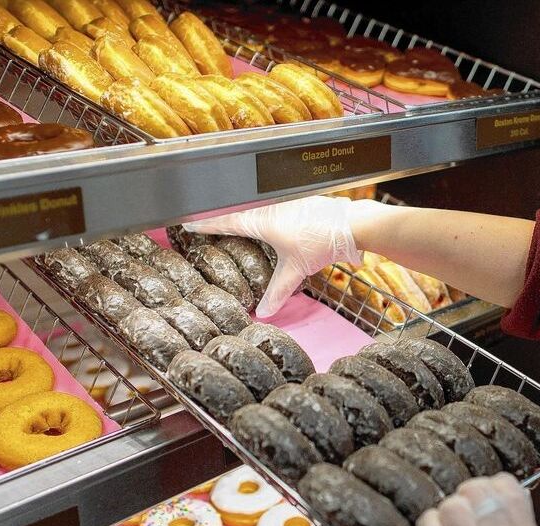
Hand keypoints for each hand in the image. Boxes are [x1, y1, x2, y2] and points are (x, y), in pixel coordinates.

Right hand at [184, 196, 396, 317]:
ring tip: (227, 216)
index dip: (206, 224)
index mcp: (262, 219)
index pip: (226, 220)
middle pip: (237, 208)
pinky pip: (270, 201)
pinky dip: (260, 208)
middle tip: (205, 219)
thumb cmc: (320, 242)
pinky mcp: (297, 198)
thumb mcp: (296, 270)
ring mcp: (283, 199)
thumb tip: (263, 313)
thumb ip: (278, 291)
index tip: (189, 222)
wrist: (351, 223)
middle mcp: (269, 206)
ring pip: (254, 203)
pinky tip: (262, 213)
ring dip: (240, 209)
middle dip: (220, 214)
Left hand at [417, 473, 539, 525]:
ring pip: (451, 504)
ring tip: (454, 523)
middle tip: (471, 508)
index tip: (492, 492)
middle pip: (475, 490)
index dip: (496, 485)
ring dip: (450, 510)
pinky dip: (431, 524)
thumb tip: (503, 499)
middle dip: (471, 495)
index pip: (507, 488)